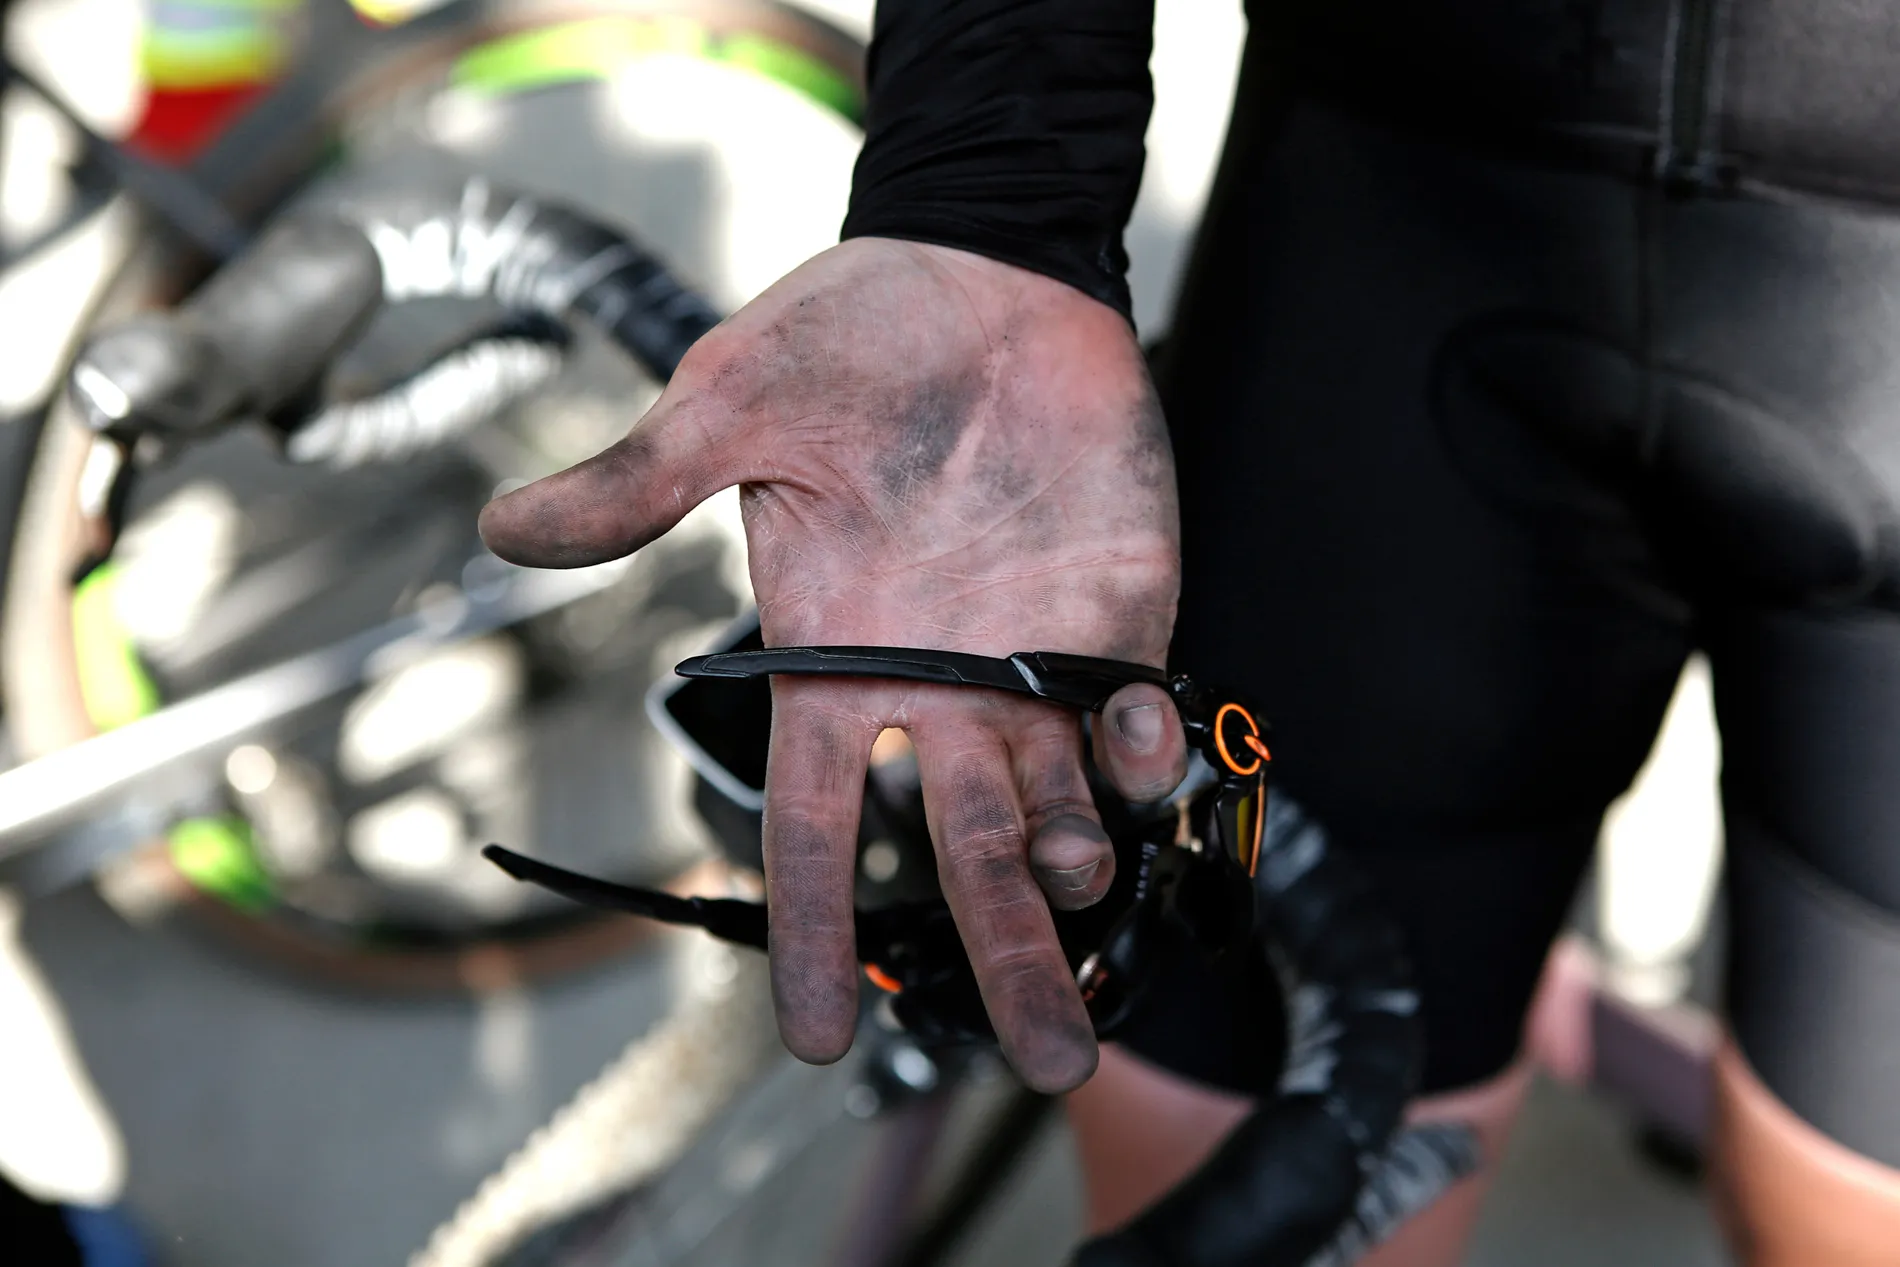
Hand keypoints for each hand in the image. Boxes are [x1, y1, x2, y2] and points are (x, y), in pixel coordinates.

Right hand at [479, 239, 1186, 1090]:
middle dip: (1002, 956)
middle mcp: (934, 685)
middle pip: (963, 857)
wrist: (984, 274)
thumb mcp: (731, 406)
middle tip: (1043, 1058)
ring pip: (1057, 811)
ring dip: (1074, 872)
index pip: (818, 824)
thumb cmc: (848, 335)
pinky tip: (1135, 751)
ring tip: (1072, 896)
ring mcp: (1029, 658)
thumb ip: (639, 485)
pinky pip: (1133, 719)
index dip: (817, 926)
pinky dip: (1142, 754)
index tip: (812, 1032)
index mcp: (834, 661)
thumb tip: (503, 530)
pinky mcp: (1116, 616)